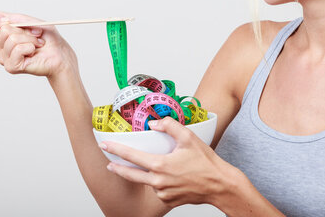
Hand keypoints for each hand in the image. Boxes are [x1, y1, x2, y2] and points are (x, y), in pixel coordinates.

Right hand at [0, 11, 77, 78]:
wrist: (60, 53)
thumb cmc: (47, 38)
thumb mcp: (28, 21)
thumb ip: (8, 19)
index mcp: (1, 37)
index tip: (5, 20)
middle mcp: (0, 48)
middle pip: (3, 30)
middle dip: (23, 30)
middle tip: (35, 34)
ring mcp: (4, 59)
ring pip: (11, 39)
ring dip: (29, 39)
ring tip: (37, 43)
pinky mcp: (11, 67)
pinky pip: (17, 49)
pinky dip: (30, 47)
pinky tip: (34, 51)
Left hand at [99, 117, 238, 208]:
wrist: (219, 185)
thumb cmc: (206, 162)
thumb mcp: (189, 137)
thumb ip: (169, 126)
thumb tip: (154, 123)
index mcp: (160, 165)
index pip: (132, 156)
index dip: (116, 150)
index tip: (105, 145)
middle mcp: (158, 181)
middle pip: (130, 175)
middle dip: (117, 168)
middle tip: (108, 163)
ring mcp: (162, 193)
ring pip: (146, 182)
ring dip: (145, 174)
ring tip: (156, 165)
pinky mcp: (168, 200)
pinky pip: (158, 189)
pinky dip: (159, 182)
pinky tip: (171, 176)